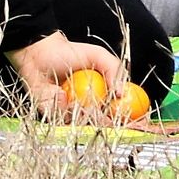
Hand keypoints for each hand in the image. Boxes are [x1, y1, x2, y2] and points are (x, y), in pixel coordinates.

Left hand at [6, 33, 132, 118]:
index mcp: (103, 95)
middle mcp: (89, 107)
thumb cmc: (68, 52)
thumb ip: (114, 69)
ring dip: (83, 114)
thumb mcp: (97, 55)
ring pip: (83, 125)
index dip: (132, 120)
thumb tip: (122, 91)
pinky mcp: (54, 116)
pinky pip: (61, 120)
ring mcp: (72, 114)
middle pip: (105, 126)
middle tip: (101, 111)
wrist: (39, 52)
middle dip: (105, 122)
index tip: (140, 122)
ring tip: (79, 100)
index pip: (121, 112)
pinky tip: (60, 93)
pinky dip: (62, 107)